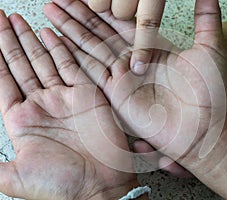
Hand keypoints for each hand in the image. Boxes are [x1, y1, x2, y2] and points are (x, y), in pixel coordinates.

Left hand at [0, 11, 137, 199]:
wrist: (100, 186)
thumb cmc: (61, 185)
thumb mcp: (14, 177)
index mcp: (22, 120)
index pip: (2, 81)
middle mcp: (42, 105)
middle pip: (20, 65)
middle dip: (8, 41)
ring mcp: (65, 97)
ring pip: (43, 61)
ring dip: (30, 40)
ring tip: (18, 22)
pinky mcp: (87, 94)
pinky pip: (71, 66)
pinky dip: (60, 50)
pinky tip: (49, 35)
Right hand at [44, 0, 226, 174]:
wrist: (205, 128)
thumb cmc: (211, 91)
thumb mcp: (211, 46)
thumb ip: (207, 16)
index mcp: (152, 47)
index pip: (120, 20)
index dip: (102, 5)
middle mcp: (133, 60)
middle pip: (99, 30)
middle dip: (77, 13)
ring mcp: (122, 77)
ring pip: (89, 46)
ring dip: (68, 30)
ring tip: (50, 12)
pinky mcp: (116, 93)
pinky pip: (89, 70)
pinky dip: (71, 56)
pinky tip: (56, 42)